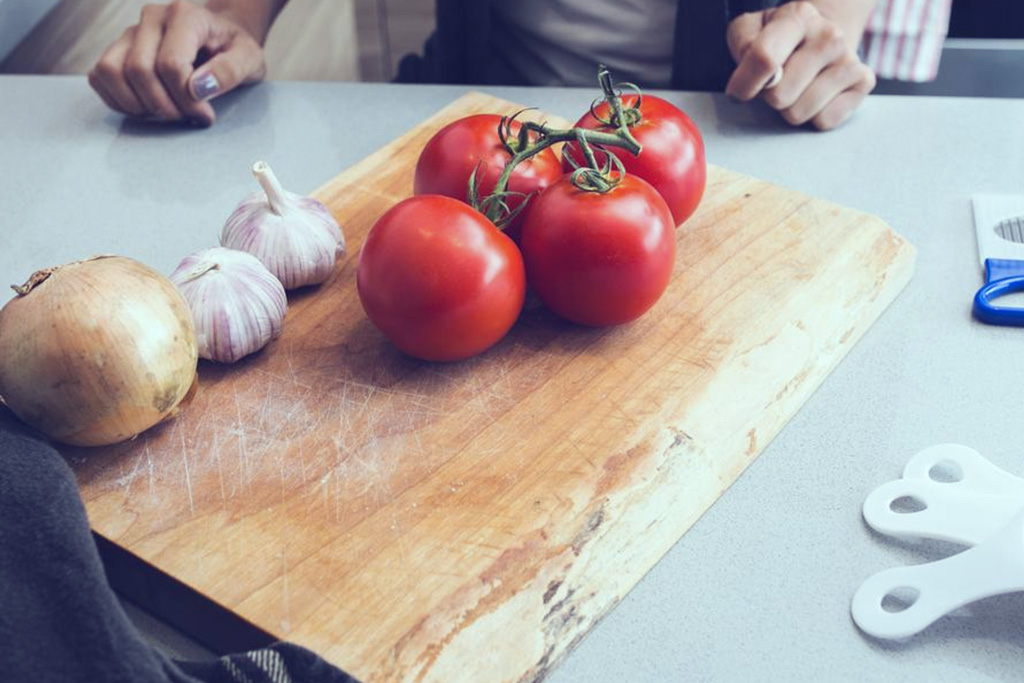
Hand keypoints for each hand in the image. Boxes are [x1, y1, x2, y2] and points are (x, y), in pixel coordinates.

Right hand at [88, 1, 267, 125]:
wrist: (221, 38)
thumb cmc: (234, 49)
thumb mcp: (250, 59)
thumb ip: (230, 71)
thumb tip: (198, 88)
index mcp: (185, 15)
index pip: (170, 64)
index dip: (186, 100)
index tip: (205, 115)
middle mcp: (152, 18)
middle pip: (139, 70)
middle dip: (163, 106)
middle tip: (187, 118)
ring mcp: (130, 32)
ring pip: (111, 71)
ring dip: (137, 105)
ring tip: (165, 114)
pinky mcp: (117, 48)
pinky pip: (99, 77)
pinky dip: (118, 100)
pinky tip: (147, 108)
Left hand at [725, 1, 875, 130]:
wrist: (818, 41)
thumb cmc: (775, 40)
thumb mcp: (748, 31)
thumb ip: (744, 45)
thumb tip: (765, 75)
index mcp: (798, 16)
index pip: (764, 60)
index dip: (744, 85)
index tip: (738, 92)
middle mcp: (829, 35)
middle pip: (780, 95)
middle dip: (769, 97)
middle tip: (776, 83)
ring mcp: (850, 59)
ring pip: (799, 113)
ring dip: (789, 109)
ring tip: (795, 88)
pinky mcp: (864, 82)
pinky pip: (823, 121)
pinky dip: (813, 117)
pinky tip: (815, 96)